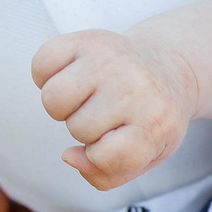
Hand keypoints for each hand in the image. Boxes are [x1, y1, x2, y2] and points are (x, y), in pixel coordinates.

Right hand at [31, 29, 197, 190]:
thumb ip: (108, 173)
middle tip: (108, 113)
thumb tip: (68, 156)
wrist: (170, 64)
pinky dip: (46, 74)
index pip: (106, 156)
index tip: (118, 142)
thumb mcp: (147, 155)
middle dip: (87, 129)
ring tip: (88, 96)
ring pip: (53, 100)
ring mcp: (111, 59)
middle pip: (77, 128)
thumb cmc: (153, 116)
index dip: (102, 157)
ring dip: (64, 105)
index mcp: (156, 120)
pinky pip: (41, 65)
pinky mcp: (89, 38)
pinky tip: (72, 75)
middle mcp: (135, 86)